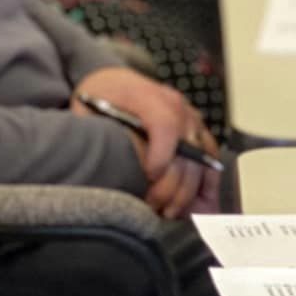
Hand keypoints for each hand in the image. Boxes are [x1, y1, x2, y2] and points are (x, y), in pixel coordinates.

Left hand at [73, 65, 218, 219]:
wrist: (114, 82)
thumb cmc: (99, 98)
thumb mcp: (86, 109)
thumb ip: (92, 134)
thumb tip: (99, 165)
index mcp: (146, 95)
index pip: (166, 124)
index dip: (162, 155)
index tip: (149, 179)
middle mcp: (175, 105)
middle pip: (187, 150)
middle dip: (172, 186)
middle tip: (153, 208)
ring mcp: (190, 117)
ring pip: (202, 159)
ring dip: (188, 191)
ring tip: (169, 213)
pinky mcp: (197, 128)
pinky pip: (210, 158)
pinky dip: (206, 184)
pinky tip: (198, 206)